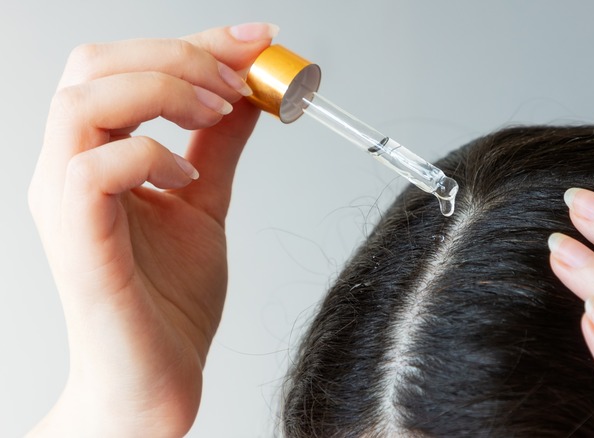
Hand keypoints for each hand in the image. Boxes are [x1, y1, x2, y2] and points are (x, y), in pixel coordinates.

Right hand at [28, 23, 275, 436]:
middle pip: (96, 63)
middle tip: (239, 81)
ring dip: (165, 91)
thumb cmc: (167, 301)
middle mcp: (68, 168)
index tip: (259, 38)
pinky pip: (94, 165)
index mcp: (95, 154)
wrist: (156, 379)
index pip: (126, 65)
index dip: (196, 40)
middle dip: (180, 54)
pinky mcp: (78, 240)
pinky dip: (151, 155)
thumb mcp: (204, 203)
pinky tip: (185, 179)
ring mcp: (65, 202)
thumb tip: (247, 96)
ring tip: (215, 115)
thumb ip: (216, 146)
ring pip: (86, 99)